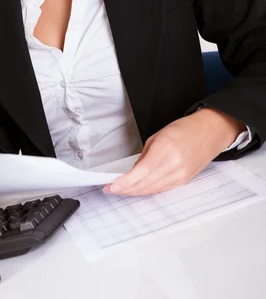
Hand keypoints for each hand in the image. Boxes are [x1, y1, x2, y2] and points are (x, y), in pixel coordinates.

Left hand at [103, 107, 245, 196]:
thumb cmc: (185, 129)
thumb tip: (133, 172)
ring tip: (121, 190)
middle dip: (126, 189)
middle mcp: (175, 164)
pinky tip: (137, 189)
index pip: (142, 172)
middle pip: (146, 184)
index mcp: (166, 148)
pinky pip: (162, 189)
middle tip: (111, 189)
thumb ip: (145, 155)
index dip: (126, 182)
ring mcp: (181, 175)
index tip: (112, 185)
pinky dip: (148, 190)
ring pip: (153, 189)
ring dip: (135, 192)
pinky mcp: (185, 181)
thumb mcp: (158, 135)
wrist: (210, 132)